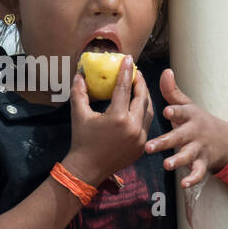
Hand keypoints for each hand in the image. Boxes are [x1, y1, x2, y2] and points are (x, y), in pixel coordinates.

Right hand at [66, 56, 153, 183]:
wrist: (88, 169)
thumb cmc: (82, 141)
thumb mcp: (79, 115)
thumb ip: (80, 93)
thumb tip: (80, 75)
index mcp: (118, 118)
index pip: (124, 89)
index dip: (126, 72)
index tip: (129, 59)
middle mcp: (133, 127)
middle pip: (142, 99)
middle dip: (140, 83)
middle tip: (136, 72)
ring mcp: (140, 138)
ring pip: (148, 112)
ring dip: (145, 97)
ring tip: (139, 87)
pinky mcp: (142, 146)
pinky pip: (147, 125)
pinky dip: (144, 113)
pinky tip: (139, 106)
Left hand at [145, 68, 227, 188]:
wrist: (225, 140)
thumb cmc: (198, 121)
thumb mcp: (188, 105)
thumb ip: (173, 92)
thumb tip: (165, 71)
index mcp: (189, 116)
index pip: (181, 113)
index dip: (174, 112)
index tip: (166, 112)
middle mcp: (194, 133)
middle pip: (179, 137)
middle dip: (165, 142)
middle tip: (149, 146)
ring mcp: (199, 149)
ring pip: (187, 155)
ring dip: (178, 161)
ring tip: (167, 165)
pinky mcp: (203, 163)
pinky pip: (198, 172)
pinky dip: (192, 179)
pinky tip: (184, 184)